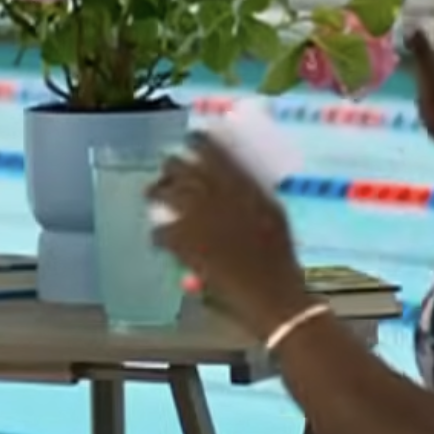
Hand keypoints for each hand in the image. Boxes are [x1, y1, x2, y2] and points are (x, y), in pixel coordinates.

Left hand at [148, 133, 311, 335]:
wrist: (271, 290)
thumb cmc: (280, 255)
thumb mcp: (271, 213)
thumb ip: (249, 194)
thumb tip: (233, 185)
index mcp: (239, 181)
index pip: (208, 148)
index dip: (195, 142)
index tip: (190, 143)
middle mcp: (213, 190)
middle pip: (176, 166)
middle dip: (170, 171)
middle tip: (168, 179)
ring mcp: (194, 214)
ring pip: (160, 193)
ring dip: (156, 195)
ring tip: (154, 201)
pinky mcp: (181, 241)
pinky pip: (158, 231)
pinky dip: (159, 237)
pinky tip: (161, 243)